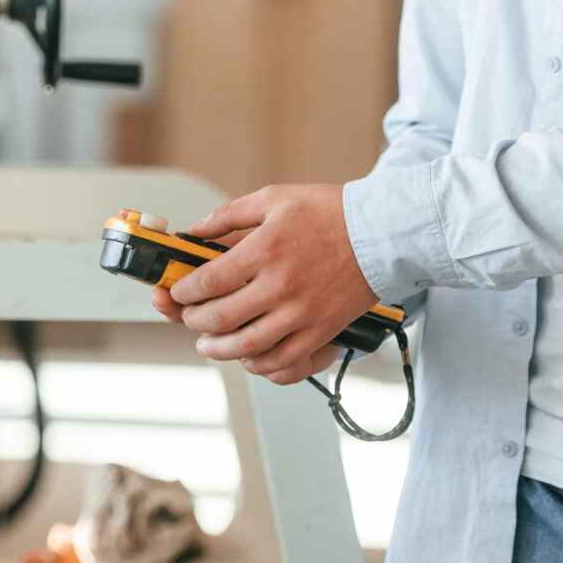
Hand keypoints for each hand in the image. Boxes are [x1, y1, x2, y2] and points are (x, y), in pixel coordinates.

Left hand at [169, 184, 377, 384]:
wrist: (385, 231)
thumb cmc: (330, 211)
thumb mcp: (274, 198)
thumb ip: (229, 214)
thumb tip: (194, 232)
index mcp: (264, 249)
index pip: (208, 281)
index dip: (184, 292)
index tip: (178, 292)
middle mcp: (281, 284)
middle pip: (221, 318)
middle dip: (194, 321)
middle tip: (189, 317)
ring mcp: (303, 312)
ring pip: (247, 346)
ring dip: (218, 349)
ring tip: (207, 344)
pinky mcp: (322, 330)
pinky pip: (284, 360)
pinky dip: (258, 364)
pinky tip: (246, 357)